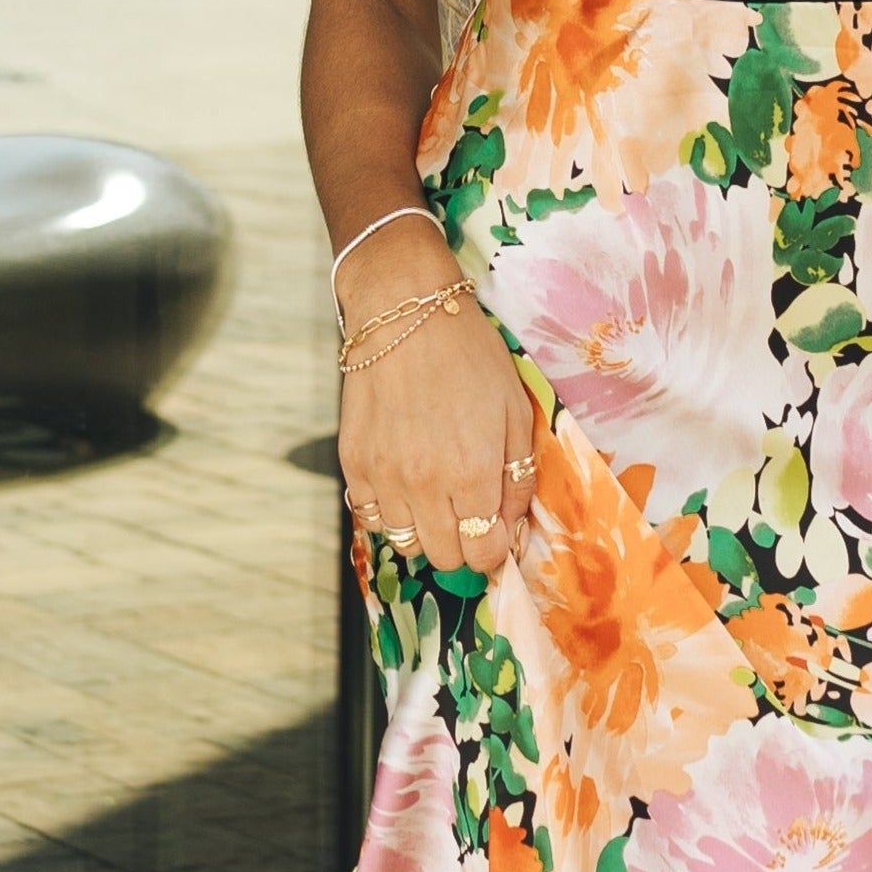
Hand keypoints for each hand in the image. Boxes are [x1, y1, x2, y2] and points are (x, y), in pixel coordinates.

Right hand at [335, 226, 538, 578]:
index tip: (496, 532)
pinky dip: (390, 511)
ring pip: (406, 543)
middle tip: (469, 513)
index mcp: (473, 473)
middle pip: (446, 558)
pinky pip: (370, 517)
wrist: (403, 313)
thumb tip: (512, 527)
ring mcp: (384, 477)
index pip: (484, 553)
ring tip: (436, 493)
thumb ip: (518, 477)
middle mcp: (426, 485)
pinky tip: (404, 483)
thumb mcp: (515, 412)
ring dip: (426, 528)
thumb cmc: (469, 357)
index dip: (495, 550)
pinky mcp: (353, 463)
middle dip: (464, 545)